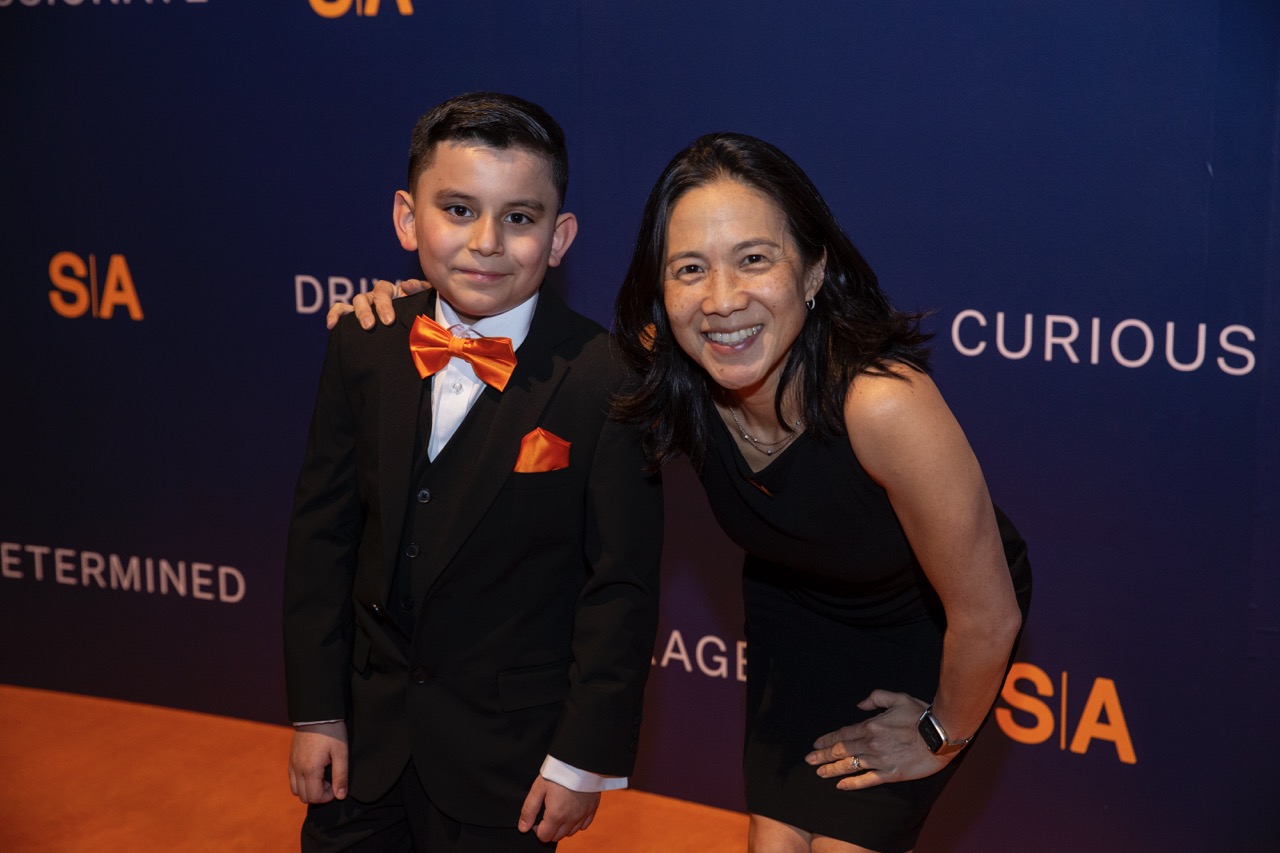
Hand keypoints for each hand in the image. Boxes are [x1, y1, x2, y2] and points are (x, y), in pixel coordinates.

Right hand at [288, 721, 348, 803]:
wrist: (316, 713)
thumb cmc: (331, 732)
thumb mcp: (341, 753)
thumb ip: (341, 776)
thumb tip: (340, 796)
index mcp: (310, 770)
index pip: (314, 797)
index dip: (327, 796)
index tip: (336, 785)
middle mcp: (297, 769)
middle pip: (304, 796)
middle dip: (318, 794)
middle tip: (330, 781)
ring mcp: (292, 764)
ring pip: (296, 789)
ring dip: (309, 789)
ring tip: (322, 777)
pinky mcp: (291, 759)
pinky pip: (292, 779)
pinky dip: (302, 782)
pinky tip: (314, 771)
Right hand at [323, 278, 429, 329]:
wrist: (421, 334)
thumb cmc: (423, 314)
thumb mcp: (424, 301)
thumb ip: (419, 290)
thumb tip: (405, 284)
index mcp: (391, 292)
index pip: (382, 291)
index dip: (383, 304)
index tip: (388, 321)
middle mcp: (376, 297)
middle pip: (366, 298)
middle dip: (367, 312)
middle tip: (371, 326)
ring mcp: (365, 307)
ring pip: (355, 303)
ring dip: (356, 314)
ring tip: (363, 327)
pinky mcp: (356, 318)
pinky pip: (341, 311)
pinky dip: (334, 315)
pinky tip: (331, 325)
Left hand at [517, 775, 599, 842]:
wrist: (580, 760)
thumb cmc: (558, 773)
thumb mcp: (538, 788)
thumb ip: (529, 810)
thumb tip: (523, 828)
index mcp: (556, 815)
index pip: (544, 837)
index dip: (537, 830)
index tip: (537, 818)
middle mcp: (571, 819)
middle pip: (557, 837)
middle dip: (549, 830)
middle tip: (547, 813)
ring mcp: (583, 815)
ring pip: (570, 832)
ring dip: (562, 827)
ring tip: (559, 811)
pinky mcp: (592, 809)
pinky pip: (583, 825)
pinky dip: (576, 823)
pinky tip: (572, 811)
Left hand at [805, 690, 948, 790]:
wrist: (940, 735)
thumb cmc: (920, 714)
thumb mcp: (897, 698)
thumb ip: (876, 698)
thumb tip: (860, 704)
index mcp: (871, 726)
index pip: (843, 734)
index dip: (827, 740)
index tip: (815, 745)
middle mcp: (871, 744)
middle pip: (842, 751)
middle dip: (823, 756)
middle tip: (809, 761)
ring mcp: (880, 760)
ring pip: (850, 766)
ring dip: (833, 770)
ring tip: (820, 773)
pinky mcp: (891, 773)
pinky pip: (867, 780)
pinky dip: (853, 783)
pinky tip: (841, 785)